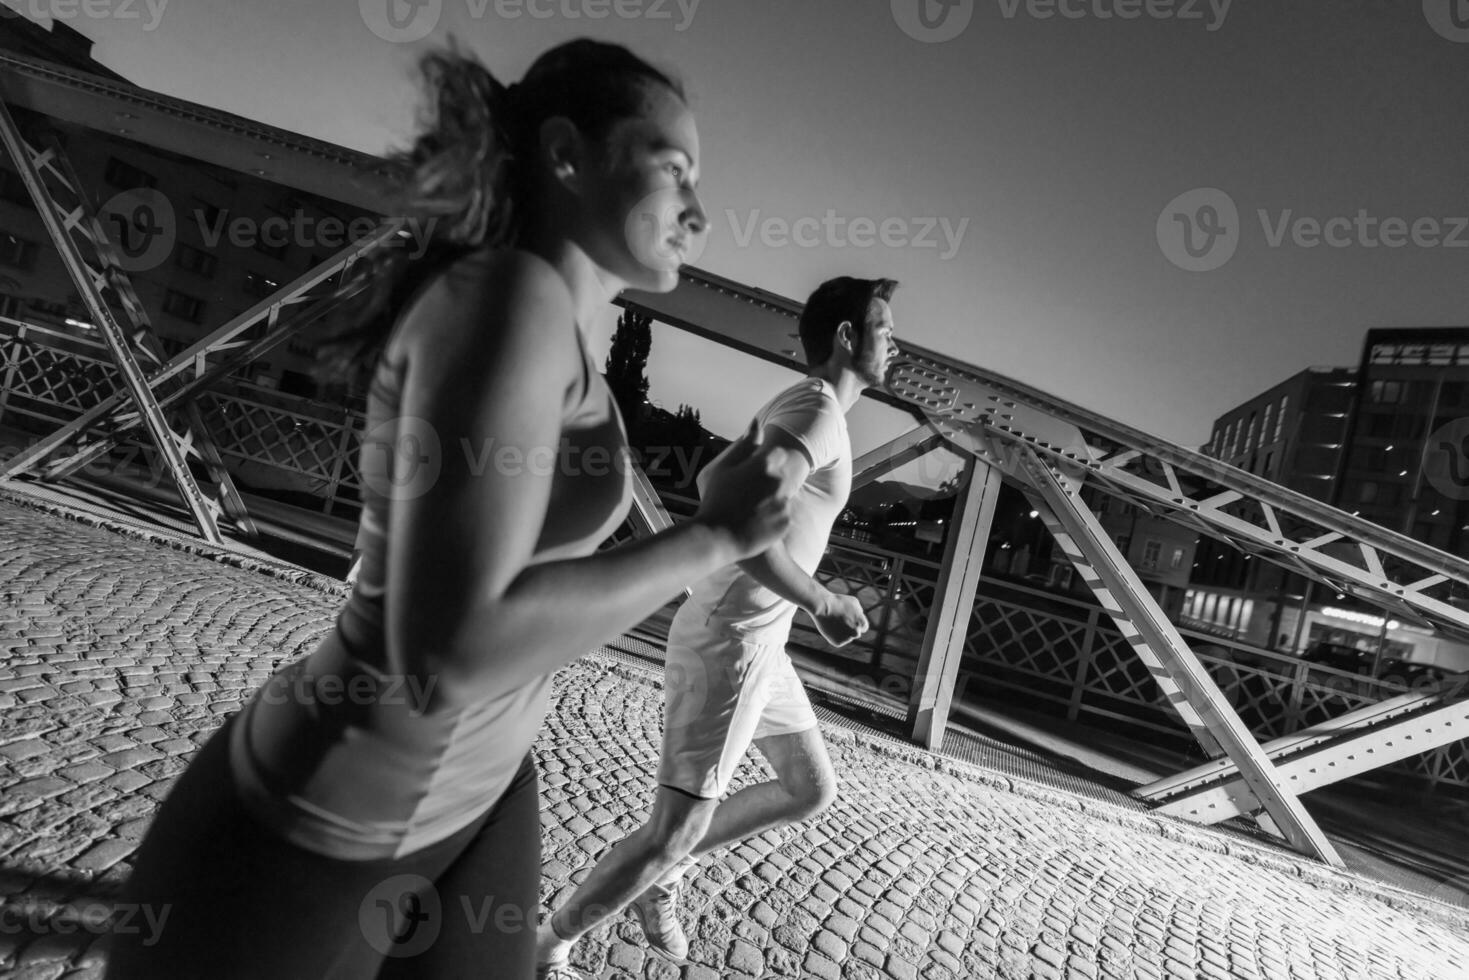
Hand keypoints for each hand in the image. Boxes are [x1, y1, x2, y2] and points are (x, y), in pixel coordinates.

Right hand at [694, 420, 798, 559]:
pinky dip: (772, 518)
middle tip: (746, 496)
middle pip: (782, 475)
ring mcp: (784, 502)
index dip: (765, 464)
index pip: (778, 454)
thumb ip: (744, 444)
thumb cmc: (716, 500)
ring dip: (771, 500)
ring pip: (783, 496)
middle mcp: (779, 481)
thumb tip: (757, 422)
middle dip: (769, 482)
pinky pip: (783, 516)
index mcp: (765, 464)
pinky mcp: (786, 522)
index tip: (751, 475)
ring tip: (748, 511)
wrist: (717, 537)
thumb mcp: (723, 468)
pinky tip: (754, 523)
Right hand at [813, 590, 867, 646]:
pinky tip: (830, 627)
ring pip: (846, 637)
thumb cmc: (838, 602)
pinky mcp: (838, 643)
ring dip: (842, 632)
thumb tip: (860, 616)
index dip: (857, 624)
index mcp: (862, 623)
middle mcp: (856, 632)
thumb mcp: (853, 602)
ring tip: (833, 622)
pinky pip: (838, 640)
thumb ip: (859, 611)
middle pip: (856, 633)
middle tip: (842, 623)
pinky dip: (835, 635)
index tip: (852, 622)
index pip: (864, 627)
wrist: (823, 608)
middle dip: (850, 629)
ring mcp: (847, 639)